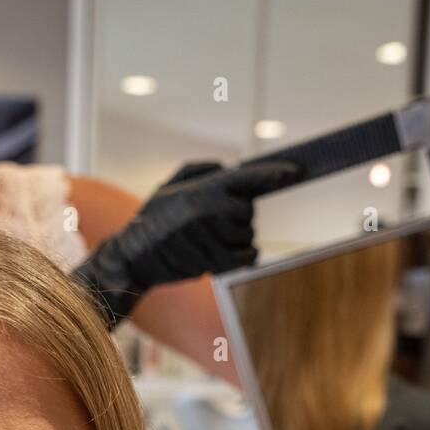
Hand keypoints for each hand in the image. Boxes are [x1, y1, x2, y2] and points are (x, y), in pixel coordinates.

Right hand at [72, 157, 299, 325]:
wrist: (134, 256)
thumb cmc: (153, 218)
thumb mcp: (170, 185)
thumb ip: (200, 170)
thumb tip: (231, 168)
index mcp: (202, 190)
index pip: (246, 178)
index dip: (272, 174)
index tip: (295, 171)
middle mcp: (209, 212)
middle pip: (248, 210)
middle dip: (238, 214)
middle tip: (216, 220)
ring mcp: (213, 238)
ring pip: (248, 234)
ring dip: (239, 237)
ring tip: (212, 238)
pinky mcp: (214, 262)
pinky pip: (248, 256)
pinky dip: (245, 255)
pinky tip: (230, 253)